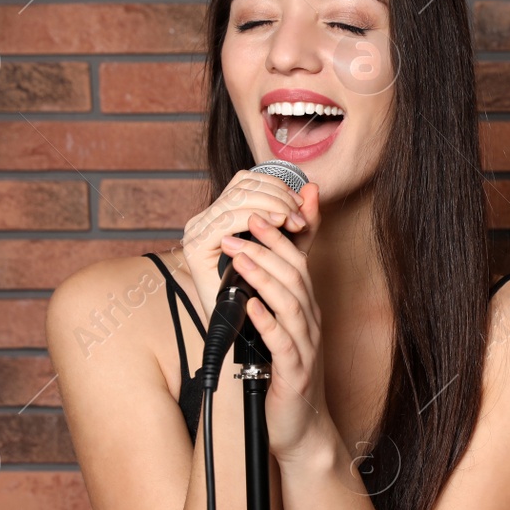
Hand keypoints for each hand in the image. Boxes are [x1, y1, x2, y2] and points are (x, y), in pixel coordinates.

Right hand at [180, 168, 308, 326]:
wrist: (246, 328)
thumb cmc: (264, 290)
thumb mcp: (289, 249)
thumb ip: (302, 220)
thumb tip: (313, 188)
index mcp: (224, 214)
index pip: (247, 181)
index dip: (276, 187)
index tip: (299, 205)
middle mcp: (207, 219)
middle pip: (242, 187)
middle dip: (277, 197)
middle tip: (299, 216)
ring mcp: (198, 231)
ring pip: (236, 201)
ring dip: (270, 207)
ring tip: (291, 223)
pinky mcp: (196, 248)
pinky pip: (225, 223)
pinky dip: (252, 220)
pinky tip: (273, 227)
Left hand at [218, 184, 333, 461]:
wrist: (301, 429)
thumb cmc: (284, 379)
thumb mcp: (278, 332)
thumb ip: (267, 300)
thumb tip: (248, 270)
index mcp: (306, 311)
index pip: (296, 263)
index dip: (277, 237)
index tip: (254, 215)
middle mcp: (311, 323)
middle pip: (294, 276)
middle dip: (266, 249)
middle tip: (238, 230)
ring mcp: (306, 347)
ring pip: (290, 303)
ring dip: (263, 278)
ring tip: (239, 259)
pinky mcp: (296, 373)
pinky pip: (283, 342)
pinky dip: (266, 321)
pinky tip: (250, 306)